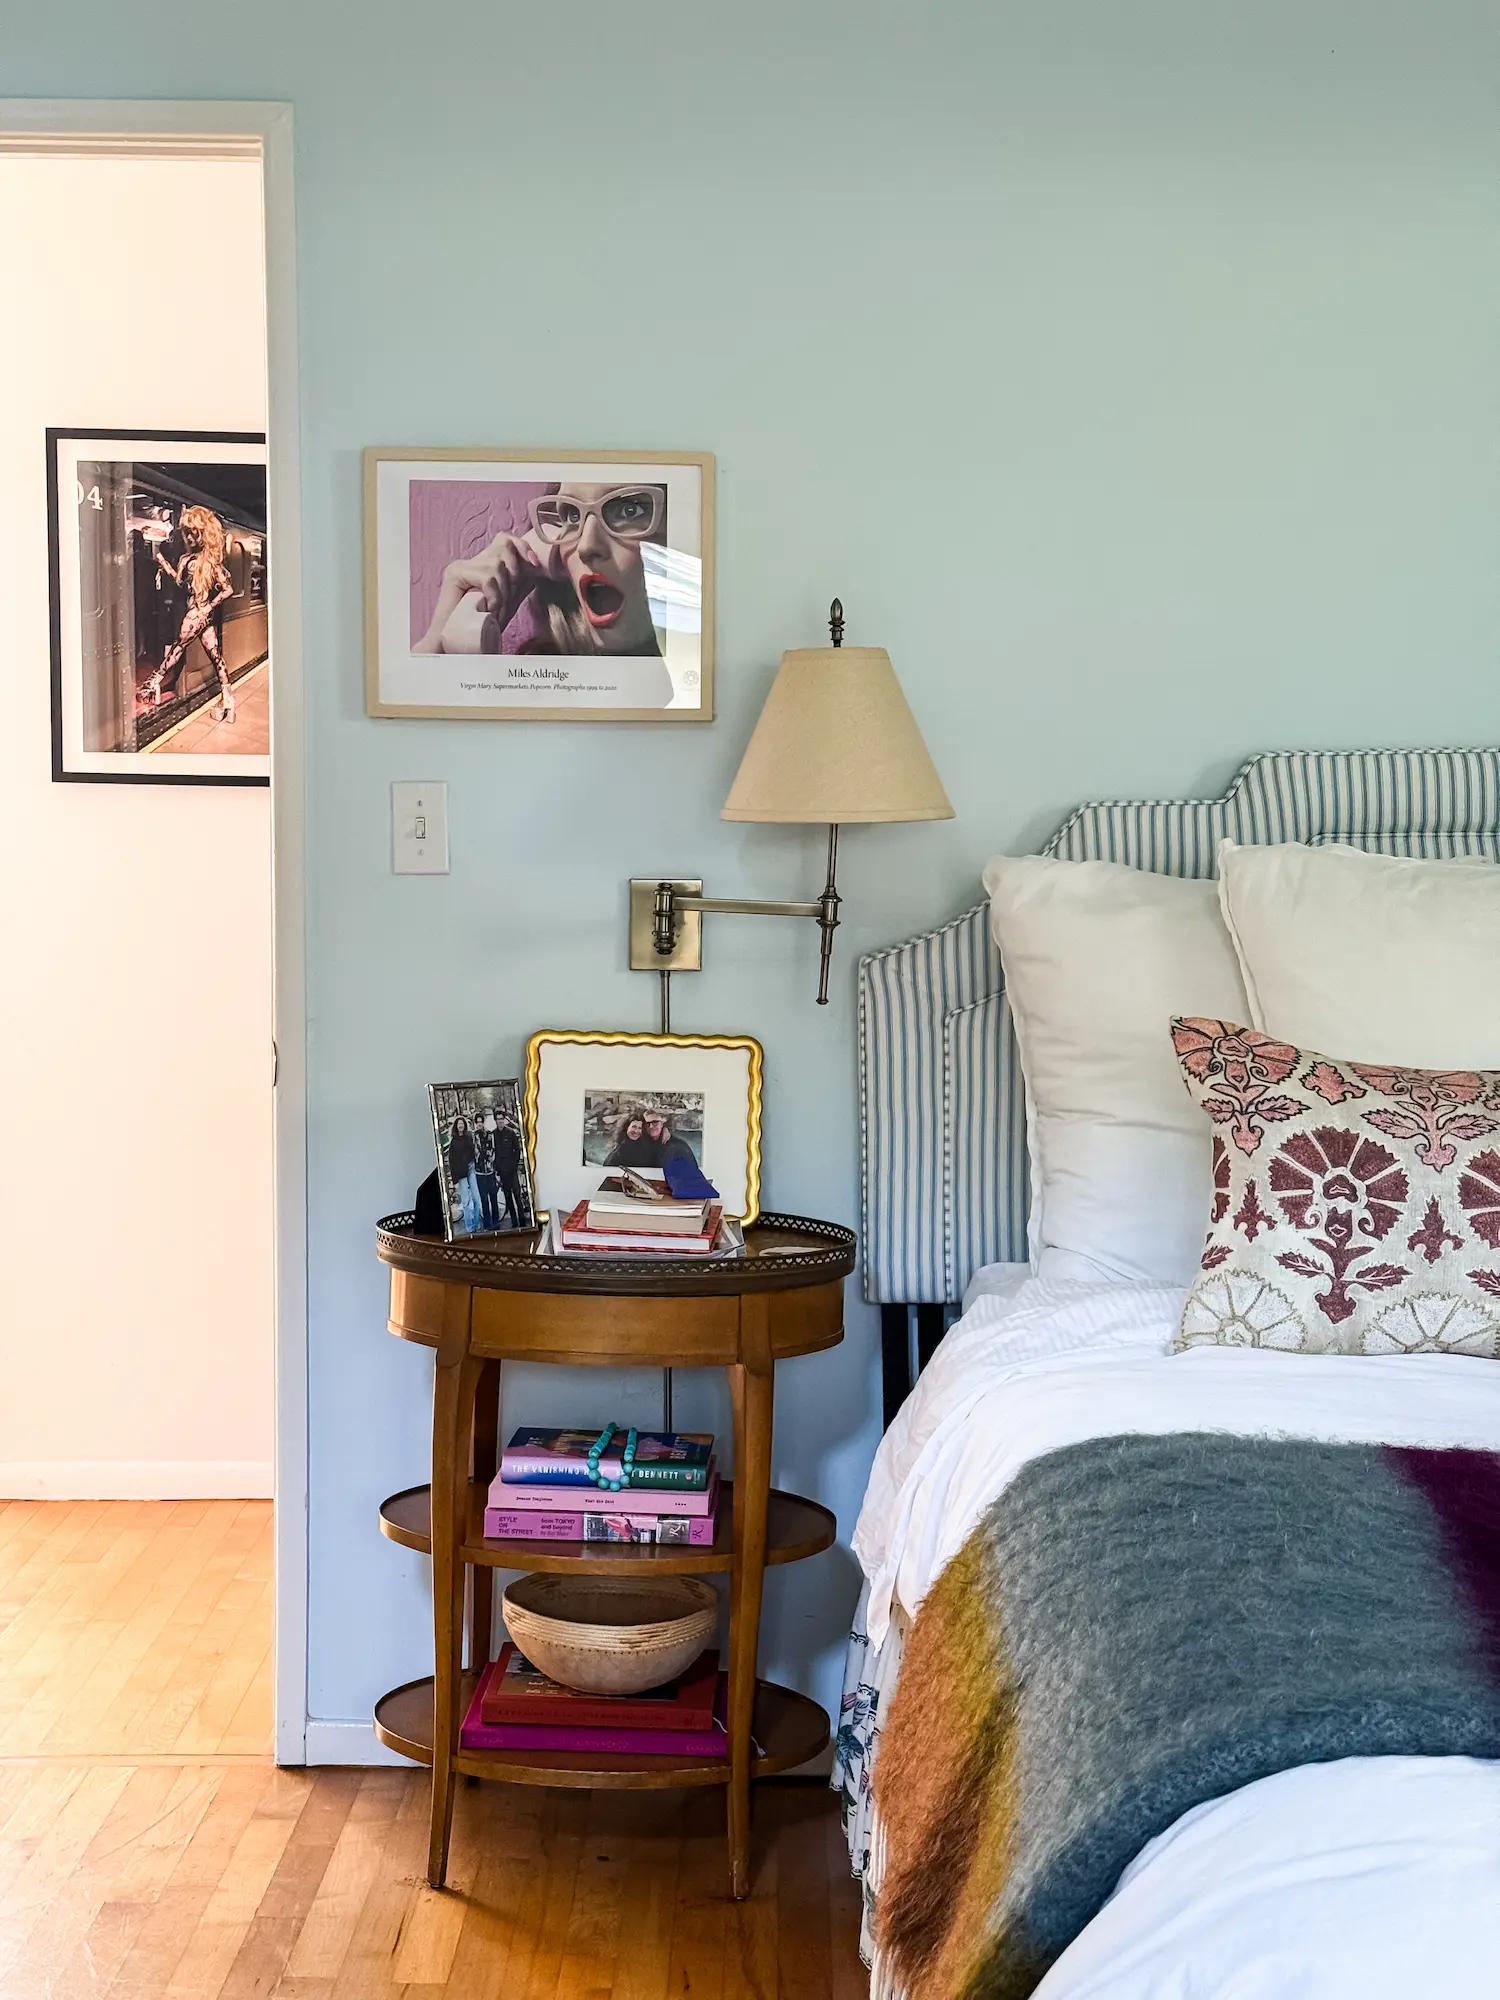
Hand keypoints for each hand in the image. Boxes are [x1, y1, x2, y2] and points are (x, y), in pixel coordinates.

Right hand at [414, 531, 558, 652]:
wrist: (456, 644)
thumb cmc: (482, 626)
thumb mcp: (508, 600)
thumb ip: (519, 582)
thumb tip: (537, 566)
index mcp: (484, 564)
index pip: (507, 540)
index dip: (524, 547)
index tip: (535, 564)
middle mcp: (471, 561)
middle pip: (504, 543)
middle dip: (514, 572)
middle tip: (507, 597)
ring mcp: (461, 566)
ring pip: (497, 564)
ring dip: (503, 590)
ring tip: (495, 607)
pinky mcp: (454, 573)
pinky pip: (487, 576)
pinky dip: (493, 594)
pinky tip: (488, 608)